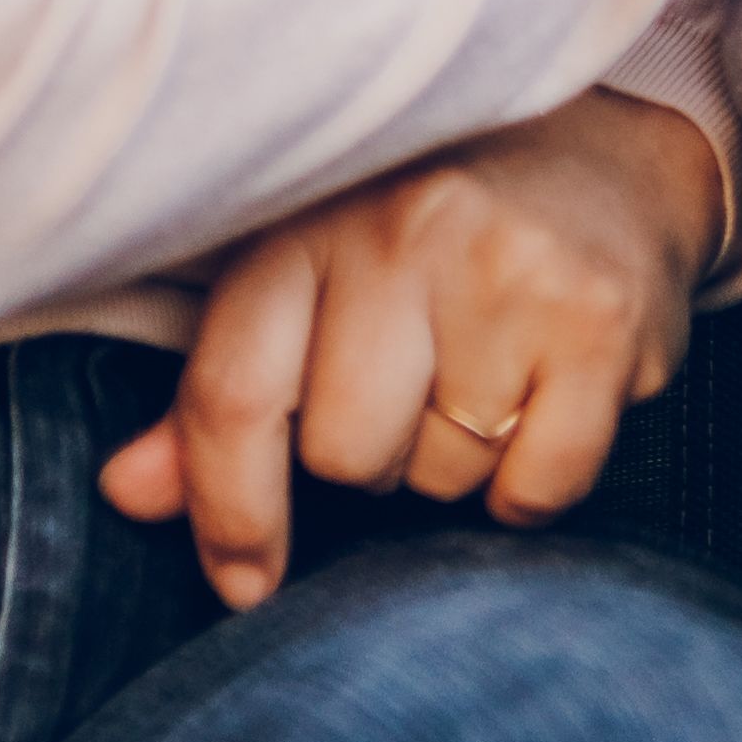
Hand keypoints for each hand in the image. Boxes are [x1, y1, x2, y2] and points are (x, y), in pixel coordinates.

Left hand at [97, 91, 725, 610]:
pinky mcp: (600, 319)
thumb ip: (218, 395)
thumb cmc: (432, 242)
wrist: (614, 160)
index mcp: (310, 222)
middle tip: (419, 391)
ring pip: (445, 475)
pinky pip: (538, 488)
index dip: (230, 510)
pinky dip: (534, 486)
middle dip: (377, 460)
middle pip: (346, 455)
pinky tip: (547, 407)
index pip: (235, 394)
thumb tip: (127, 495)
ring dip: (460, 464)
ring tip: (491, 377)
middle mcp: (405, 229)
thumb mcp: (312, 284)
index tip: (245, 581)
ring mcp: (510, 269)